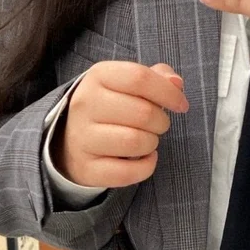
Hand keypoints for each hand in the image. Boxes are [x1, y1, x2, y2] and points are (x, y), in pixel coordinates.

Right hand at [51, 62, 187, 188]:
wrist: (68, 140)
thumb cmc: (108, 108)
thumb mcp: (126, 84)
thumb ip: (154, 78)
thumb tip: (176, 83)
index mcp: (97, 77)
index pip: (140, 78)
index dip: (168, 93)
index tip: (181, 105)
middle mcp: (86, 105)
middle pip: (143, 112)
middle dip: (161, 122)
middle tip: (158, 125)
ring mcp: (83, 138)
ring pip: (136, 142)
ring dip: (152, 143)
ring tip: (147, 141)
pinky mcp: (87, 168)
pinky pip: (128, 172)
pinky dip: (146, 167)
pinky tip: (145, 159)